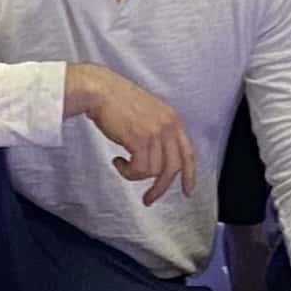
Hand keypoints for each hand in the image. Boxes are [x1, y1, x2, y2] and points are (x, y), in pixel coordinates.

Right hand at [64, 63, 193, 203]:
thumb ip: (157, 133)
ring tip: (123, 166)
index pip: (187, 152)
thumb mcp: (148, 113)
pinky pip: (139, 169)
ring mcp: (155, 132)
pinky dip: (127, 171)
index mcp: (172, 119)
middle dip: (161, 188)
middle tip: (149, 199)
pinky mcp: (140, 139)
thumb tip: (157, 161)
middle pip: (172, 167)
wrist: (101, 90)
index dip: (189, 174)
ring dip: (135, 175)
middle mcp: (168, 126)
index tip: (187, 191)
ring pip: (152, 171)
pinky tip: (117, 161)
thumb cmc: (118, 102)